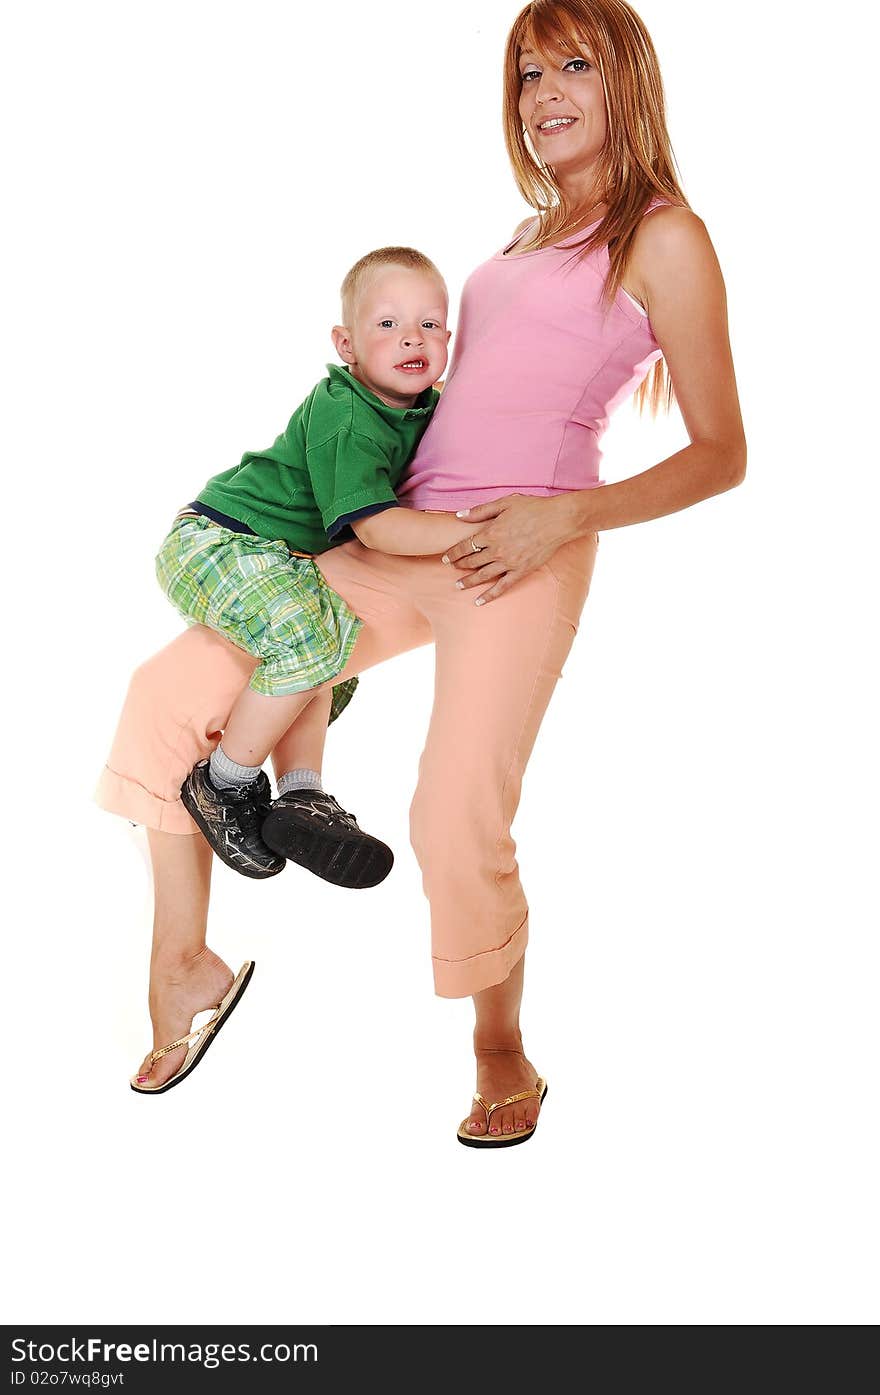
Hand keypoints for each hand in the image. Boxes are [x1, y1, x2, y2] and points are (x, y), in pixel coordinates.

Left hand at [441, 493, 576, 604]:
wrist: (557, 520)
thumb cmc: (532, 508)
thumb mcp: (505, 503)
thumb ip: (480, 511)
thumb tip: (459, 516)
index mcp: (491, 533)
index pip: (465, 546)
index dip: (453, 553)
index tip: (444, 557)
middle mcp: (497, 550)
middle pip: (472, 561)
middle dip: (459, 566)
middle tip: (450, 569)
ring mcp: (509, 563)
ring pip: (483, 576)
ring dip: (469, 582)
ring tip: (458, 586)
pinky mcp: (521, 571)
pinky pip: (503, 587)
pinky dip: (490, 595)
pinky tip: (480, 601)